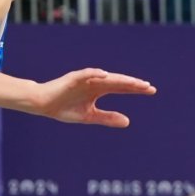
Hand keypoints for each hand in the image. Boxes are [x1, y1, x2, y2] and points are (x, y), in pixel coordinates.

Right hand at [33, 68, 155, 126]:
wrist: (42, 104)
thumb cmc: (64, 108)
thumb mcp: (89, 116)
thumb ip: (107, 118)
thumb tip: (128, 121)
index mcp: (98, 91)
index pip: (121, 88)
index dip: (135, 89)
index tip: (151, 91)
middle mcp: (94, 83)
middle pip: (117, 82)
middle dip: (133, 84)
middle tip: (149, 87)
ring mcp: (84, 79)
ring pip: (106, 78)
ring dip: (120, 79)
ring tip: (134, 82)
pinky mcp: (72, 78)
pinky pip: (85, 74)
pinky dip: (94, 74)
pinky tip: (105, 75)